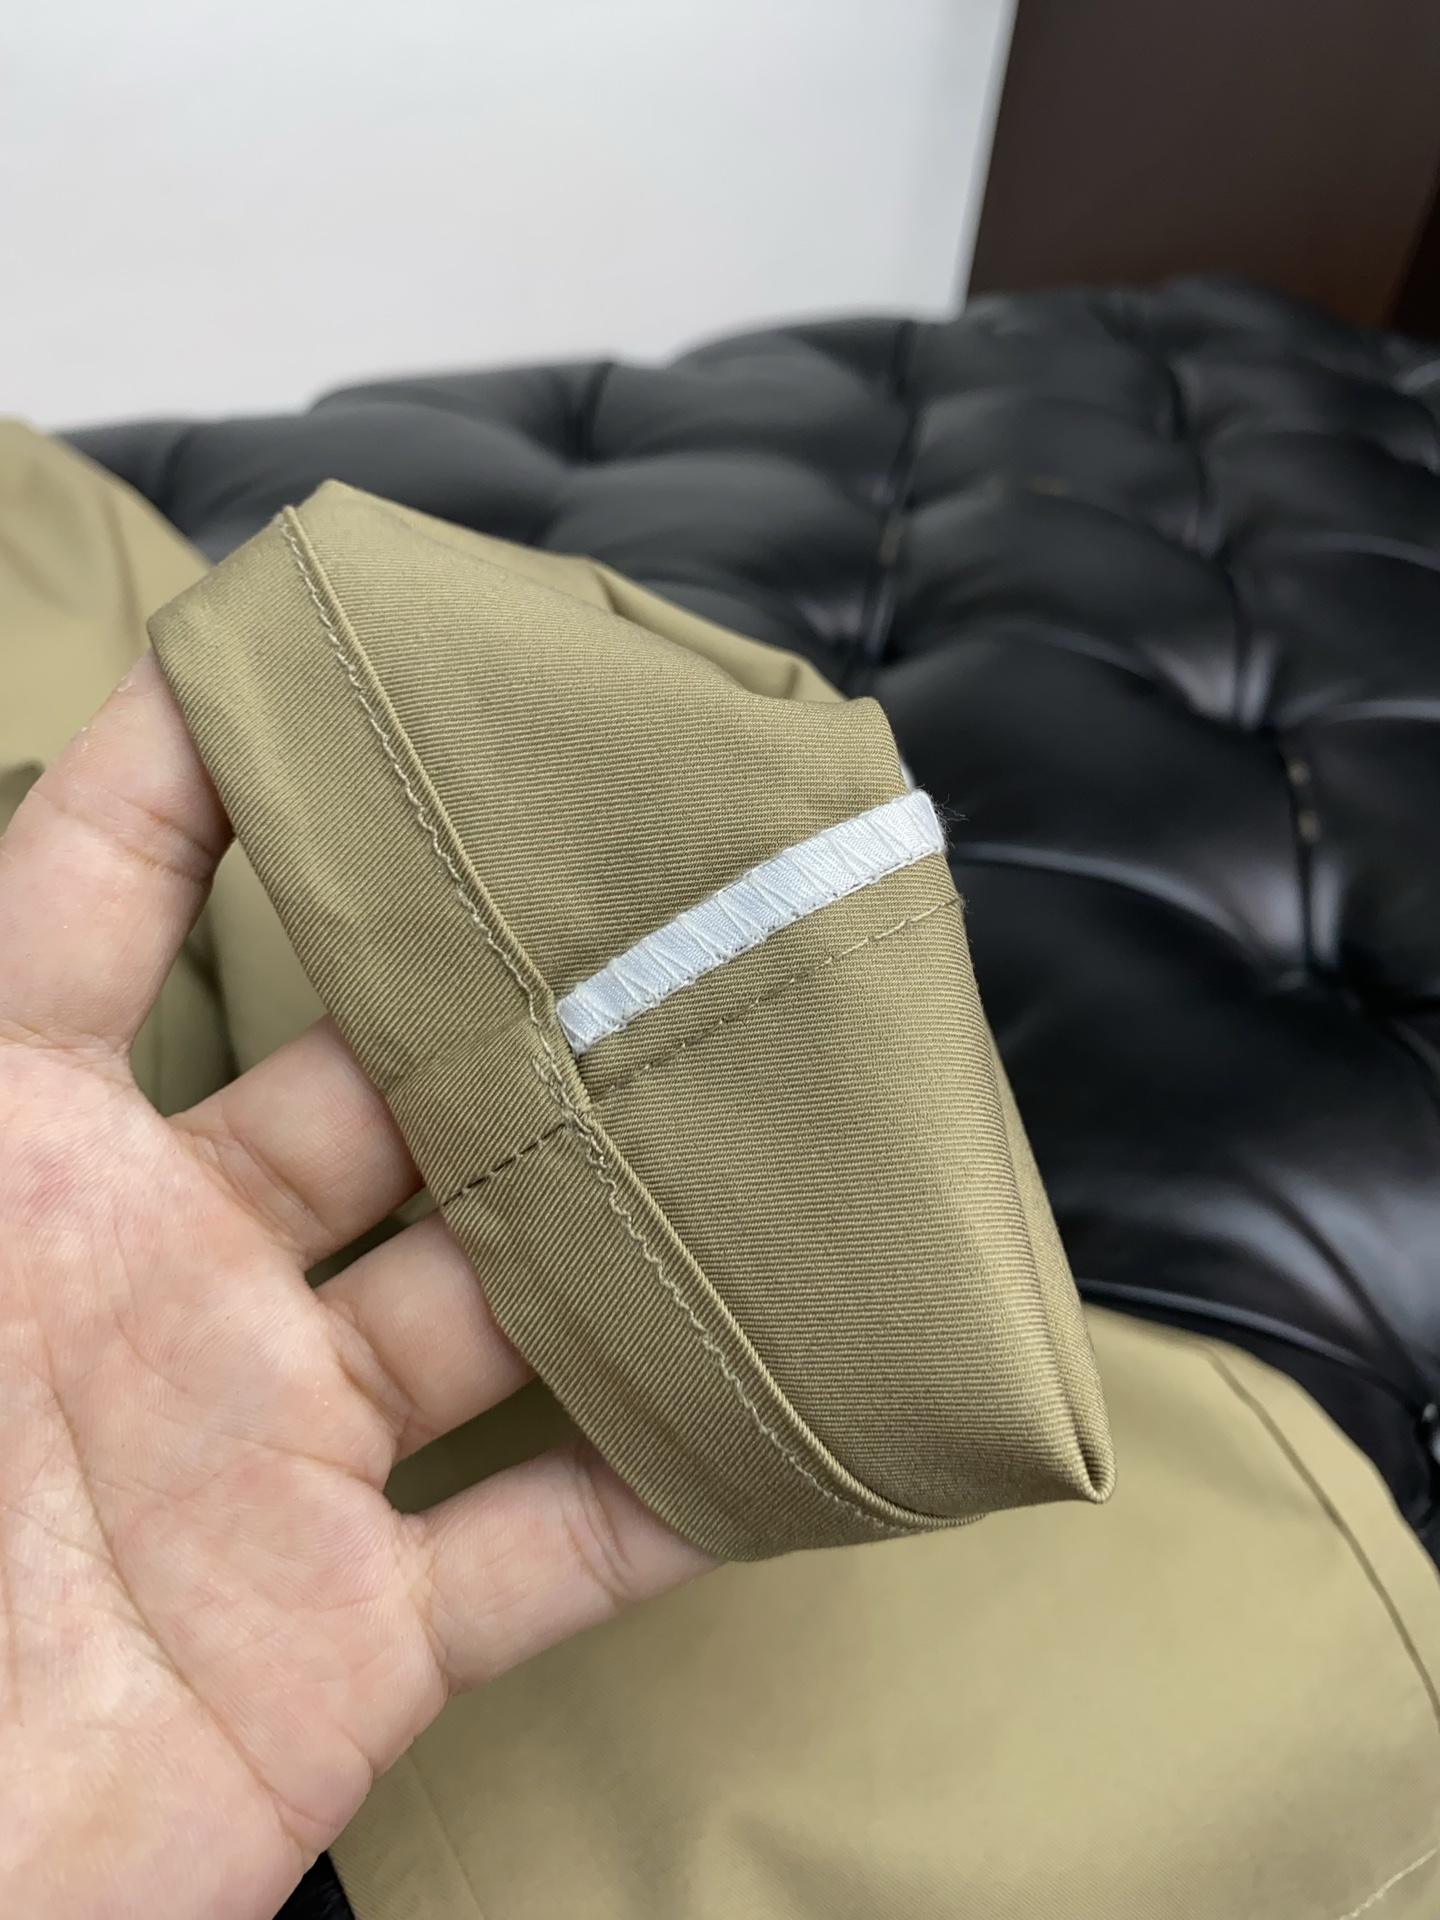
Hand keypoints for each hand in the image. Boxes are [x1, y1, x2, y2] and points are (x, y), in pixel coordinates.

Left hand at [0, 656, 711, 1919]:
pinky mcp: (350, 1648)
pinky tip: (788, 1413)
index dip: (198, 772)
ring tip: (761, 1112)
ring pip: (498, 1302)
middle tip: (653, 887)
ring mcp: (272, 1460)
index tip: (335, 654)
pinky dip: (672, 1493)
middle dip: (500, 996)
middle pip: (373, 1090)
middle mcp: (164, 1286)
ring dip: (619, 1223)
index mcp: (15, 1174)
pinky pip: (552, 1554)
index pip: (99, 910)